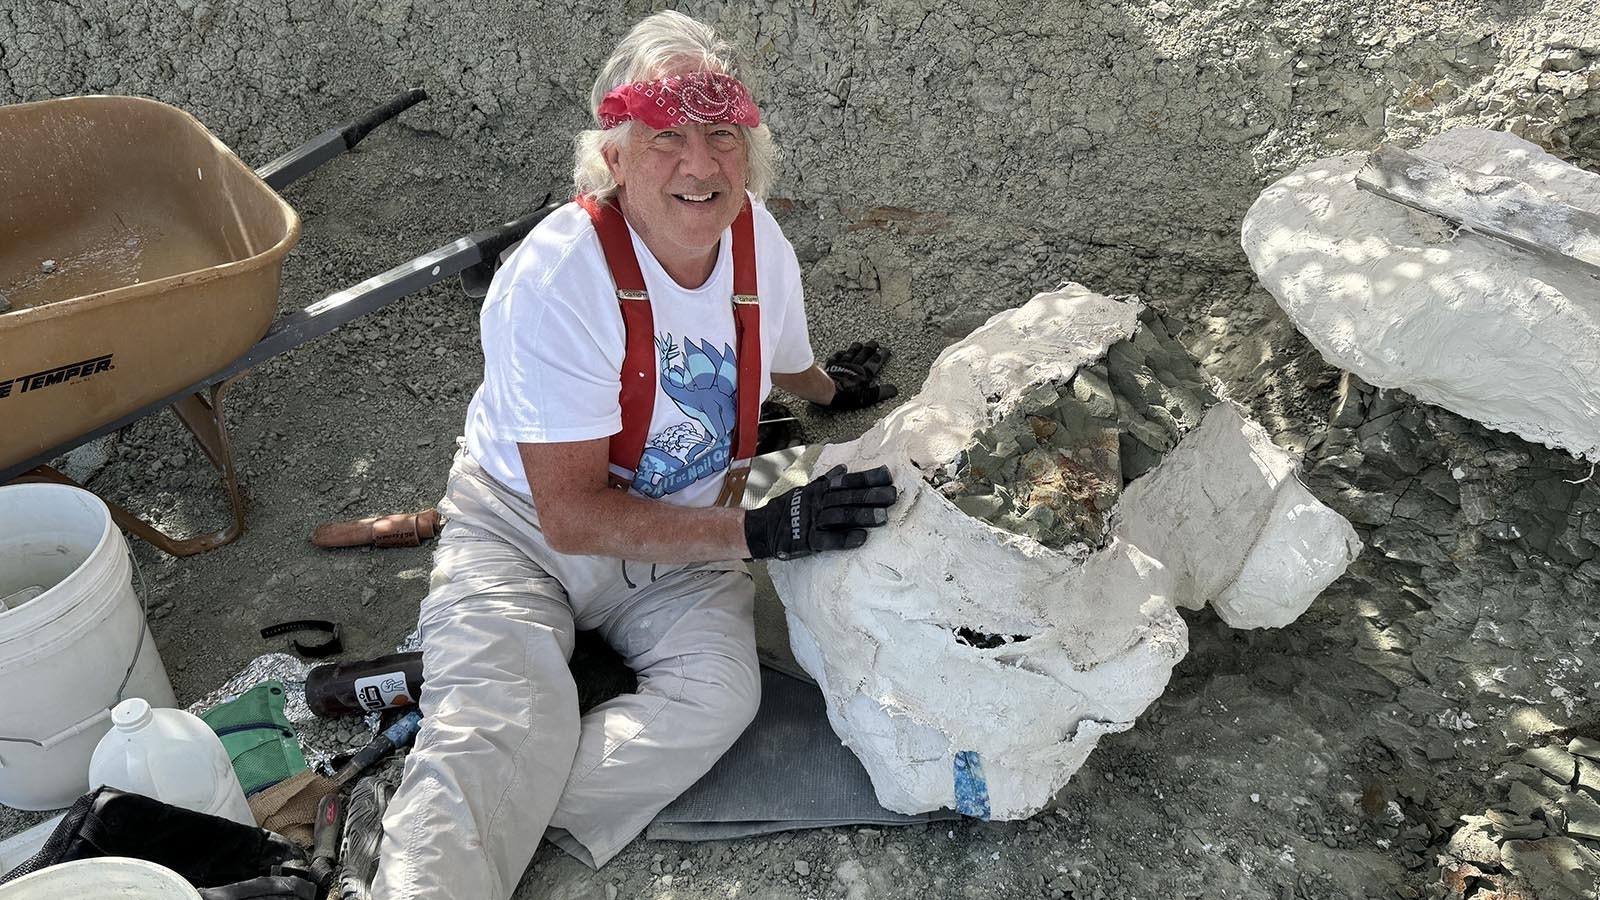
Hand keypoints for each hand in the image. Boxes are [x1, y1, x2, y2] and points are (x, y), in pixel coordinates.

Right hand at [744, 464, 897, 559]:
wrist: (762, 528)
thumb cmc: (787, 509)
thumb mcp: (806, 490)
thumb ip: (825, 480)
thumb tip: (843, 468)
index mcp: (819, 490)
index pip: (847, 482)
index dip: (867, 478)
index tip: (887, 475)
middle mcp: (817, 502)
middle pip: (847, 497)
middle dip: (871, 496)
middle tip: (893, 495)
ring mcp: (812, 521)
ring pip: (840, 516)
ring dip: (862, 516)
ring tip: (883, 517)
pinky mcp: (807, 540)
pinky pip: (828, 540)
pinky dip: (844, 539)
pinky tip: (861, 538)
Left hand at [822, 340, 897, 410]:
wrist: (825, 390)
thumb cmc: (844, 396)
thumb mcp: (866, 398)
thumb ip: (879, 393)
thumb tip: (893, 390)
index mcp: (863, 374)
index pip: (875, 362)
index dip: (881, 356)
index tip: (886, 350)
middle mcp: (853, 367)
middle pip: (864, 354)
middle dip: (870, 348)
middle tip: (874, 343)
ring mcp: (841, 365)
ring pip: (851, 353)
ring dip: (856, 348)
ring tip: (860, 344)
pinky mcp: (831, 367)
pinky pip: (836, 357)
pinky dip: (840, 354)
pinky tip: (841, 352)